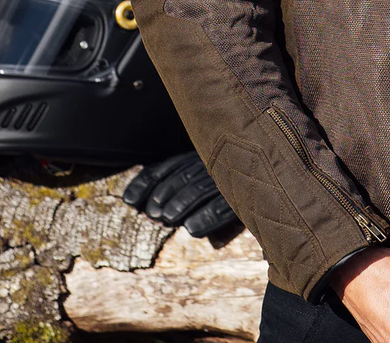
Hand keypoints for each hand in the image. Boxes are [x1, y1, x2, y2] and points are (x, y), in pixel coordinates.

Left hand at [122, 151, 238, 237]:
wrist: (262, 200)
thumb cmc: (224, 204)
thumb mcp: (198, 199)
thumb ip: (175, 202)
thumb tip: (148, 211)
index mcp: (199, 159)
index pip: (168, 166)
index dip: (146, 181)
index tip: (127, 200)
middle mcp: (215, 163)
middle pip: (185, 174)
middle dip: (165, 192)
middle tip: (152, 213)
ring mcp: (232, 176)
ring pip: (202, 186)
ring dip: (182, 202)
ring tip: (167, 219)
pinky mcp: (247, 196)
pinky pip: (225, 204)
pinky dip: (207, 217)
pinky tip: (192, 230)